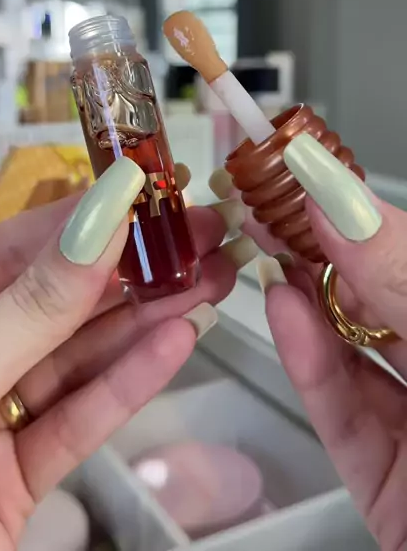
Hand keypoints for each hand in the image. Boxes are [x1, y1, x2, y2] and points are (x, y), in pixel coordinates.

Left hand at [0, 157, 253, 549]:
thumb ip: (31, 308)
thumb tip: (97, 226)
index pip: (10, 250)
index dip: (81, 221)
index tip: (145, 195)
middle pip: (55, 302)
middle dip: (130, 270)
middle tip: (197, 237)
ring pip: (76, 358)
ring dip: (144, 321)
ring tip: (204, 283)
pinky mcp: (16, 475)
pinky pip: (78, 419)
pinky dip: (128, 384)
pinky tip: (174, 344)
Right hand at [212, 136, 406, 550]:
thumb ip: (402, 275)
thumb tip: (341, 203)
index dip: (366, 216)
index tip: (313, 175)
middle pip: (385, 300)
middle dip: (324, 250)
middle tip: (272, 203)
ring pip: (358, 354)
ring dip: (308, 301)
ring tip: (267, 246)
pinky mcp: (388, 484)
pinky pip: (344, 414)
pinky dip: (309, 361)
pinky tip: (282, 311)